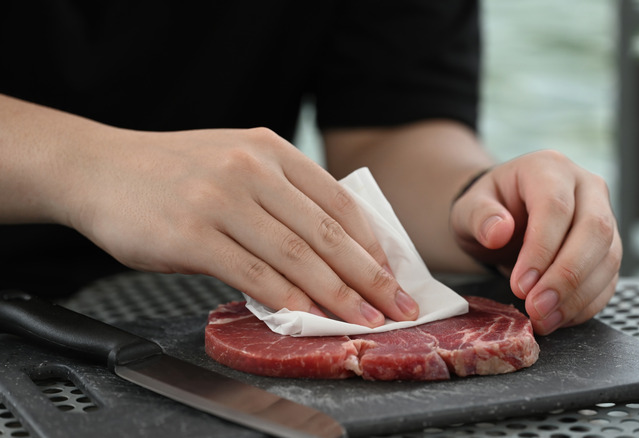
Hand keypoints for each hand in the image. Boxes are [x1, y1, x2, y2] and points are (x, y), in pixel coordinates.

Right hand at [66, 127, 418, 326]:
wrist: (99, 168)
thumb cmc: (173, 172)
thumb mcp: (236, 161)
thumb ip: (282, 195)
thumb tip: (330, 249)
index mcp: (271, 149)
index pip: (340, 201)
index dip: (371, 244)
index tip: (390, 274)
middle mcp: (252, 169)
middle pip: (327, 232)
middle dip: (369, 276)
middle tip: (396, 307)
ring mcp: (221, 200)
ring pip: (297, 256)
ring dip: (337, 295)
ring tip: (362, 320)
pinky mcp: (192, 234)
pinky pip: (253, 274)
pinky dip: (285, 299)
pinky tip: (306, 317)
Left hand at [450, 150, 621, 334]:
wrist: (503, 218)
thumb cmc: (487, 210)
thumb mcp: (468, 208)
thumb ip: (478, 216)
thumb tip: (499, 231)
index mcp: (549, 168)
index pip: (556, 207)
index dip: (541, 249)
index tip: (520, 284)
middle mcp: (585, 187)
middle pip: (594, 230)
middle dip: (566, 276)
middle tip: (536, 308)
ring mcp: (603, 216)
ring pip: (608, 257)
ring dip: (578, 296)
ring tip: (544, 319)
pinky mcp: (609, 247)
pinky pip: (609, 278)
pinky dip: (586, 303)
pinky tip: (559, 317)